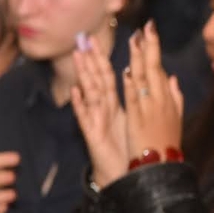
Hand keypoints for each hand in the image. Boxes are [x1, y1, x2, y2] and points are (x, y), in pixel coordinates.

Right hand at [71, 40, 129, 188]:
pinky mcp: (92, 133)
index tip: (100, 42)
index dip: (108, 58)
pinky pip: (85, 117)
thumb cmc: (129, 147)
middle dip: (92, 59)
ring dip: (83, 74)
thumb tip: (138, 82)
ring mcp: (97, 119)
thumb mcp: (135, 120)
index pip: (111, 77)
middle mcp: (104, 109)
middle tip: (86, 39)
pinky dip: (80, 104)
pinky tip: (75, 92)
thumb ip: (136, 100)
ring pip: (90, 93)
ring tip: (78, 56)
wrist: (125, 173)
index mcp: (116, 105)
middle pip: (98, 80)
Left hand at [124, 21, 184, 160]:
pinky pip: (132, 97)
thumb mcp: (175, 117)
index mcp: (167, 98)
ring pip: (143, 79)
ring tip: (134, 40)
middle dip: (148, 47)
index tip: (150, 30)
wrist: (162, 164)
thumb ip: (174, 96)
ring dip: (138, 59)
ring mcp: (148, 108)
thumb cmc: (167, 141)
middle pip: (152, 69)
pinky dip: (130, 84)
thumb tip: (172, 77)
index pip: (158, 68)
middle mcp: (159, 100)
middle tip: (144, 28)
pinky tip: (126, 71)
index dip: (154, 48)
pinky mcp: (137, 117)